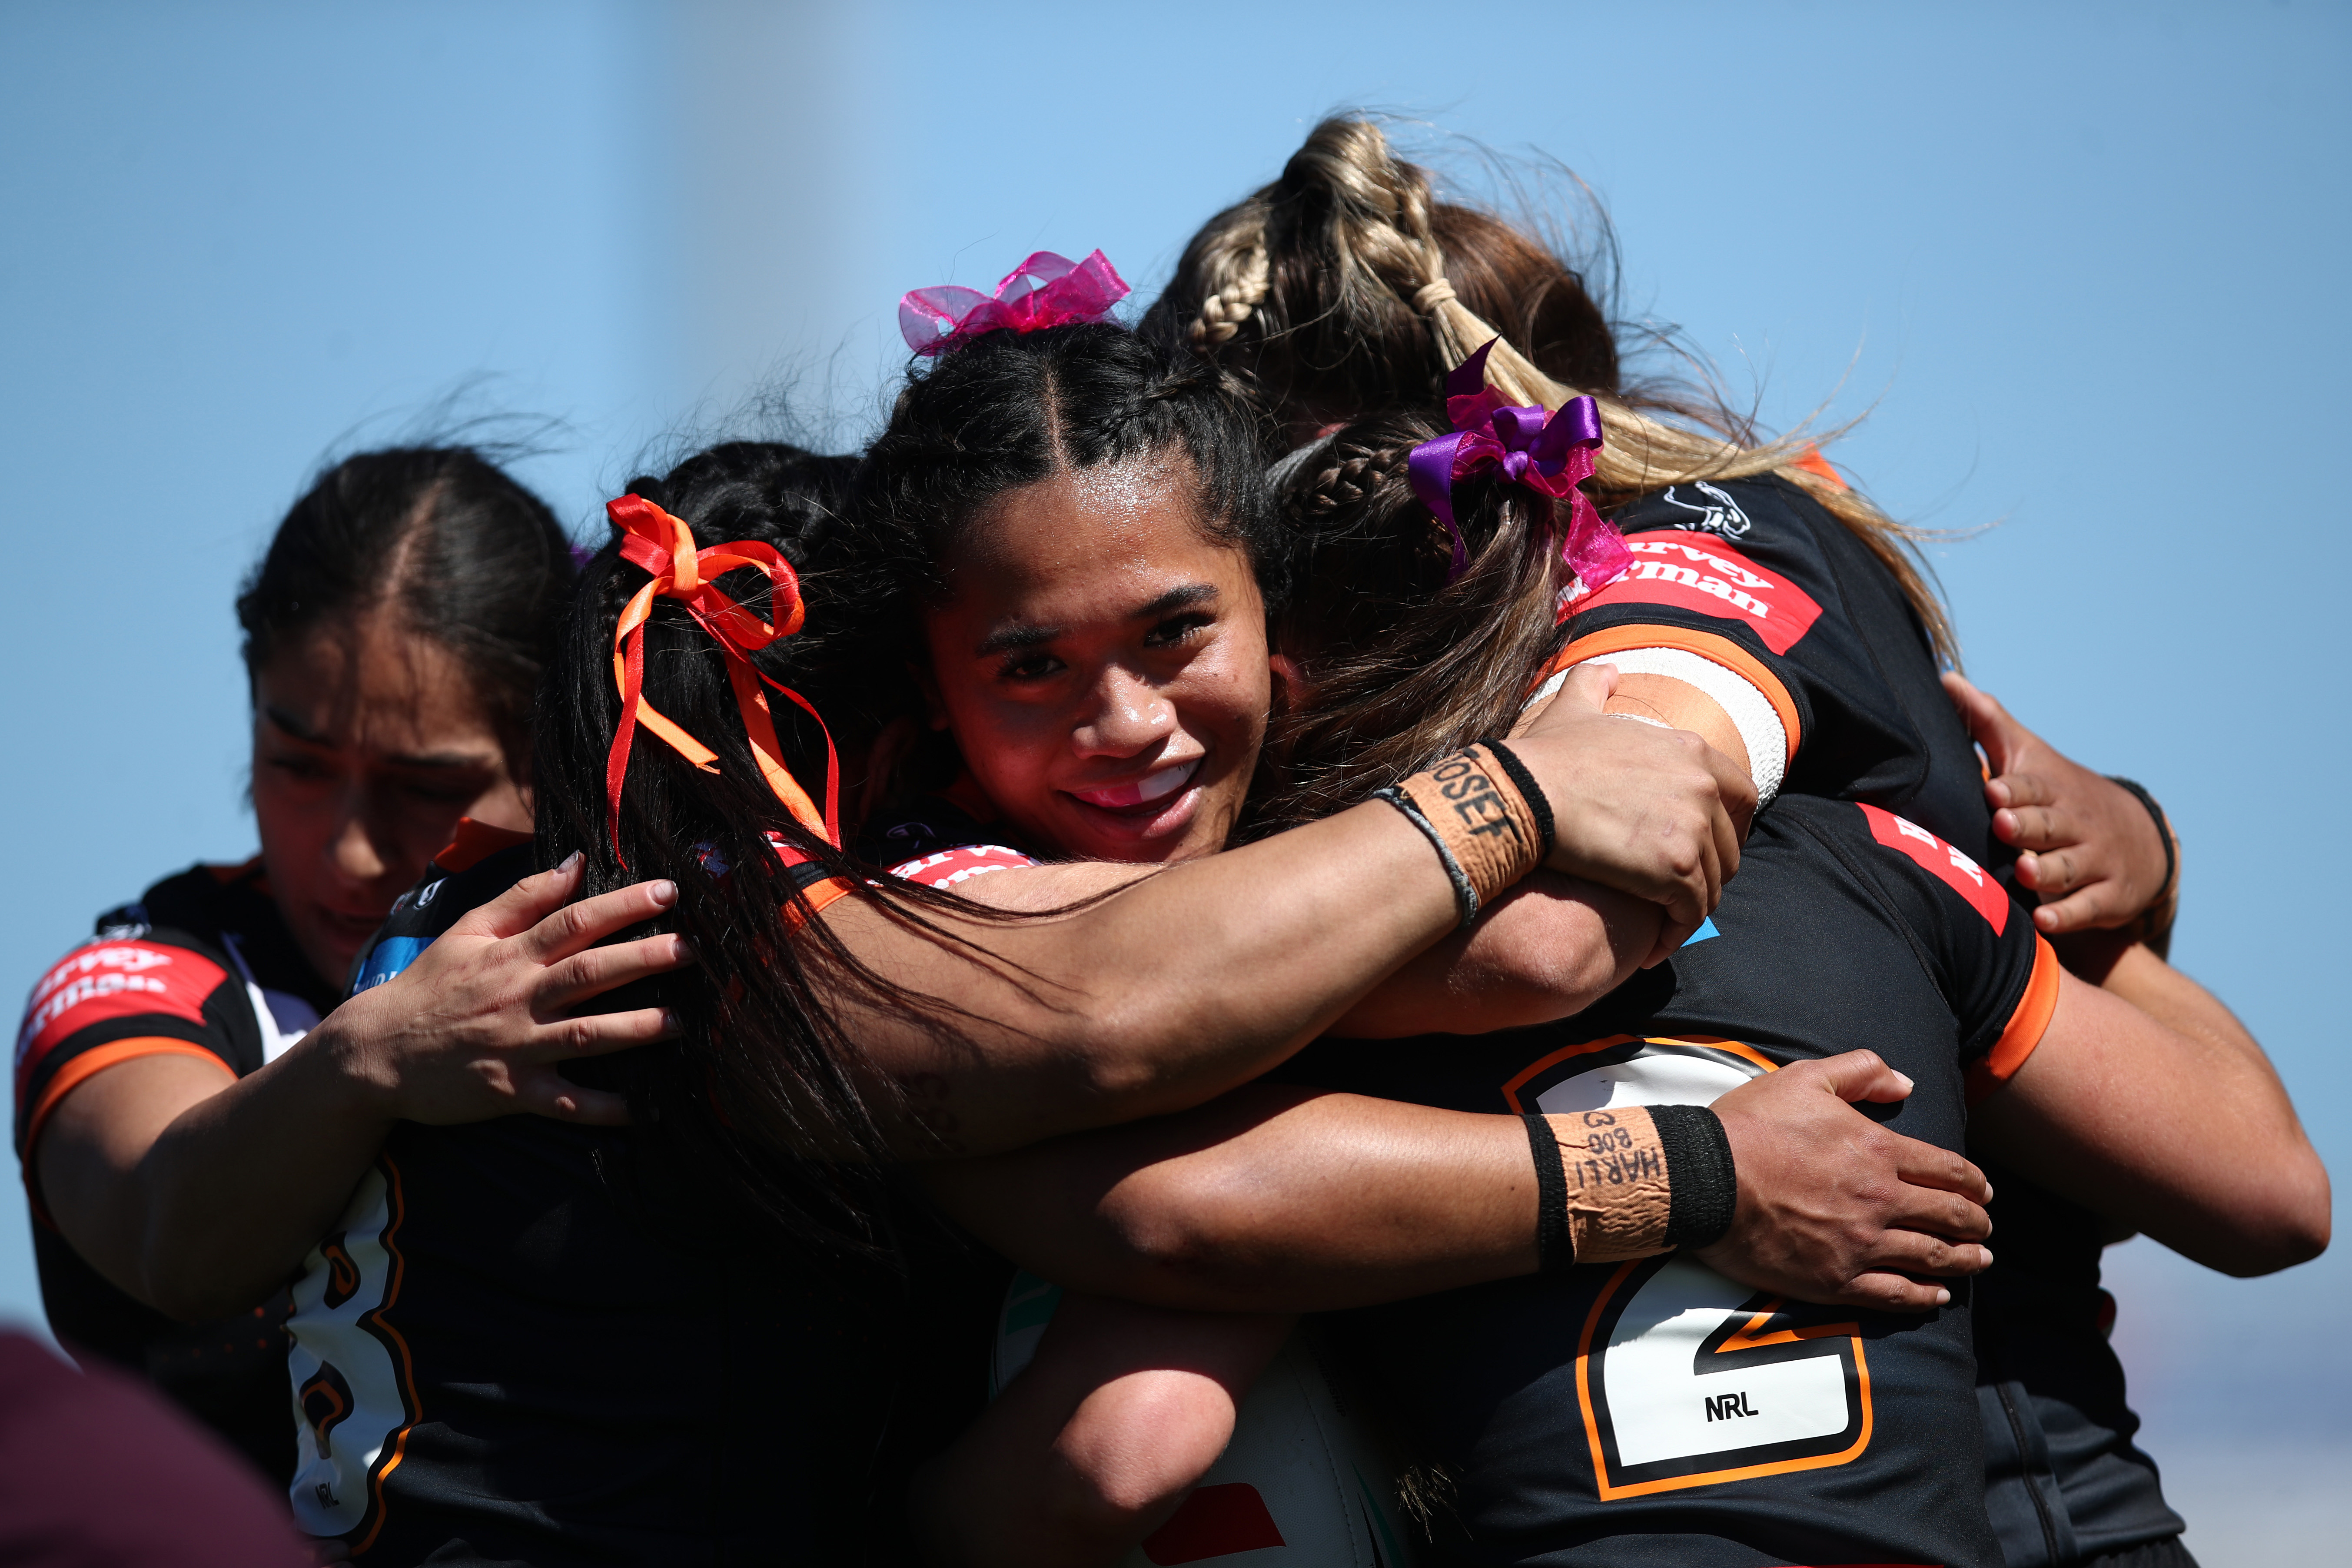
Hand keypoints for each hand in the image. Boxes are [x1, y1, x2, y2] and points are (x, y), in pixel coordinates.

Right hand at [318, 854, 693, 1126]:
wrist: (374, 1053)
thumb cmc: (428, 987)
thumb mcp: (467, 931)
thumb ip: (523, 897)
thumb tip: (575, 861)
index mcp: (510, 956)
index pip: (574, 921)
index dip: (623, 905)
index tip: (668, 891)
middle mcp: (517, 998)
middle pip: (588, 973)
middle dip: (642, 959)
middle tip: (690, 950)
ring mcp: (515, 1047)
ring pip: (584, 1036)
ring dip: (634, 1029)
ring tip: (679, 1022)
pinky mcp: (509, 1092)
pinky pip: (564, 1102)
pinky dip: (602, 1108)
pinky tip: (643, 1109)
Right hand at [1516, 662, 1754, 961]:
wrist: (1522, 797)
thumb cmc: (1543, 759)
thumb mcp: (1574, 708)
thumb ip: (1594, 683)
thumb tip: (1606, 668)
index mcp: (1691, 750)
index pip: (1741, 795)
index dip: (1731, 829)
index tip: (1708, 852)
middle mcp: (1703, 786)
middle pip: (1730, 846)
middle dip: (1711, 874)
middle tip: (1678, 896)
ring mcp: (1694, 828)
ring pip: (1712, 884)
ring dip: (1690, 910)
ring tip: (1661, 925)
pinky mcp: (1678, 870)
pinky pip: (1691, 915)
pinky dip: (1675, 935)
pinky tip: (1652, 948)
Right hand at [1693, 1050, 1993, 1311]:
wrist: (1705, 1179)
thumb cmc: (1751, 1126)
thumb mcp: (1806, 1079)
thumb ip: (1861, 1072)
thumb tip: (1906, 1083)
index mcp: (1879, 1152)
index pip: (1948, 1170)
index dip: (1974, 1183)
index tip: (1984, 1192)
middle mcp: (1880, 1202)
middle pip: (1949, 1217)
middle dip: (1976, 1223)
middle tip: (1986, 1228)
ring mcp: (1860, 1246)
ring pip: (1931, 1258)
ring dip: (1963, 1261)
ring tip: (1978, 1261)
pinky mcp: (1835, 1280)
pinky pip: (1894, 1296)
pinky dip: (1923, 1298)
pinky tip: (1937, 1297)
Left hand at [1941, 673, 2169, 935]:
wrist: (2140, 836)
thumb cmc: (2059, 793)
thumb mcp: (2030, 755)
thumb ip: (1988, 723)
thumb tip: (1946, 679)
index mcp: (2051, 790)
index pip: (2033, 787)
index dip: (2014, 788)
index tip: (1992, 788)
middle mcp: (2074, 824)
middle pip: (2049, 826)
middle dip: (2027, 825)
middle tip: (2003, 823)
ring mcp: (2095, 860)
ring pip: (2067, 867)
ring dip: (2044, 870)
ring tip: (2022, 870)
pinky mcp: (2108, 897)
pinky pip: (2087, 908)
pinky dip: (2067, 915)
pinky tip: (2045, 921)